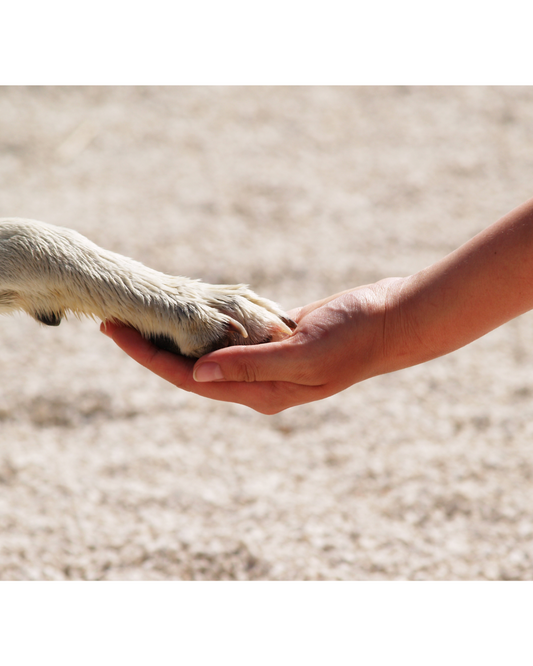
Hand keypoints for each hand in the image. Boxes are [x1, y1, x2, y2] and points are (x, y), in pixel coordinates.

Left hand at [101, 278, 403, 413]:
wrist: (391, 320)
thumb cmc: (353, 339)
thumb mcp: (302, 354)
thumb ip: (250, 366)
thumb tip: (197, 373)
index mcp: (261, 392)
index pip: (190, 380)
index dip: (150, 359)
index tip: (116, 335)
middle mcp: (259, 382)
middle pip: (192, 367)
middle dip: (153, 347)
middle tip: (116, 321)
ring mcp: (268, 361)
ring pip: (210, 350)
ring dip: (178, 333)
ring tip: (144, 313)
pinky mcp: (277, 338)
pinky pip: (233, 333)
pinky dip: (209, 321)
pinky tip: (189, 307)